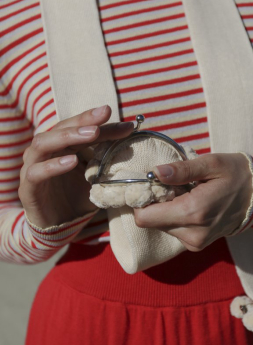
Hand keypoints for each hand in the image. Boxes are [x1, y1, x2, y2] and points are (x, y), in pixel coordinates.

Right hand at [19, 105, 133, 227]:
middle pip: (61, 128)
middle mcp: (46, 151)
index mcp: (62, 146)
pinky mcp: (28, 187)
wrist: (59, 228)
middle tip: (104, 116)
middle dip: (84, 121)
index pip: (80, 128)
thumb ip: (108, 162)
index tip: (126, 123)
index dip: (100, 123)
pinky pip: (36, 172)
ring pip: (43, 143)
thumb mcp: (97, 178)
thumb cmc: (77, 198)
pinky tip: (72, 162)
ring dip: (68, 136)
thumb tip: (133, 146)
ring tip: (92, 134)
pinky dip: (53, 165)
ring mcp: (33, 167)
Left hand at [134, 153, 252, 250]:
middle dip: (154, 203)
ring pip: (161, 226)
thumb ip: (182, 170)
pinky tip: (190, 204)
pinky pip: (172, 230)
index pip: (144, 218)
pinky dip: (175, 217)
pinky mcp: (196, 245)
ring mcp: (195, 242)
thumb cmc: (236, 175)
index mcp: (193, 212)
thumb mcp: (211, 164)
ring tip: (185, 194)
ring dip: (166, 210)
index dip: (140, 201)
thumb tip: (155, 172)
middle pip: (151, 222)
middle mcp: (192, 233)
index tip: (148, 185)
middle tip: (170, 186)